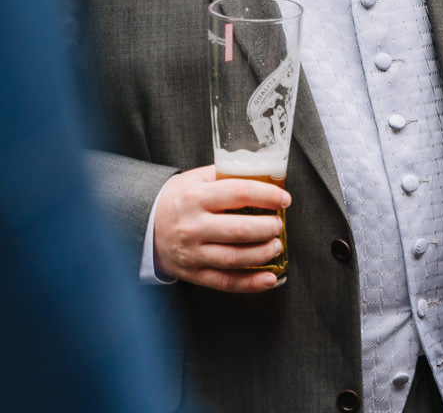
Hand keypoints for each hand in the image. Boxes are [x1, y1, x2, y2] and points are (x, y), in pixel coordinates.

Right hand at [153, 164, 289, 291]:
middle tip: (278, 225)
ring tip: (276, 245)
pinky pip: (225, 282)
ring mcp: (192, 253)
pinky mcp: (193, 273)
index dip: (267, 196)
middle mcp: (192, 227)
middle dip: (267, 228)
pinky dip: (250, 283)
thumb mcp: (196, 179)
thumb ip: (227, 174)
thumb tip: (265, 172)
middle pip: (239, 230)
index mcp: (195, 198)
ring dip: (263, 254)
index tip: (284, 199)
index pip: (239, 193)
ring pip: (234, 258)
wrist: (145, 226)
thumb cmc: (179, 199)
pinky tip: (269, 278)